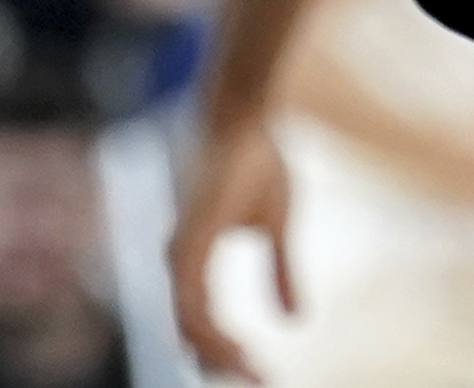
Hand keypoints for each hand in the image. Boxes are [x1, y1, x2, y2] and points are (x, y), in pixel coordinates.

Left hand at [170, 111, 292, 382]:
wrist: (245, 113)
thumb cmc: (257, 158)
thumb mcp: (276, 226)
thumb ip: (280, 273)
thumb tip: (296, 321)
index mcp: (192, 258)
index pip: (200, 322)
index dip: (227, 351)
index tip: (261, 373)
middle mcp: (177, 261)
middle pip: (190, 334)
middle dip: (223, 364)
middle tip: (258, 381)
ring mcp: (178, 254)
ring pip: (188, 327)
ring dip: (220, 355)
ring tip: (253, 373)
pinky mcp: (186, 245)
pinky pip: (191, 306)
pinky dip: (212, 333)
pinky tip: (238, 348)